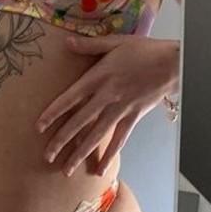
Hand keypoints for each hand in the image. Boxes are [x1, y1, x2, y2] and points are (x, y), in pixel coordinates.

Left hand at [36, 35, 180, 176]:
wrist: (172, 64)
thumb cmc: (143, 50)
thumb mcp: (115, 42)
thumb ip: (89, 45)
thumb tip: (67, 42)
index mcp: (98, 77)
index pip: (70, 98)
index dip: (54, 113)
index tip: (39, 127)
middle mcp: (106, 96)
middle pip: (79, 122)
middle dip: (61, 140)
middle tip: (46, 156)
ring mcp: (120, 109)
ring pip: (96, 135)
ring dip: (80, 153)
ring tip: (66, 169)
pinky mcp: (134, 117)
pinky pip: (119, 139)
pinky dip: (110, 155)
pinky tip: (100, 169)